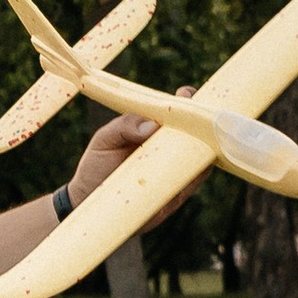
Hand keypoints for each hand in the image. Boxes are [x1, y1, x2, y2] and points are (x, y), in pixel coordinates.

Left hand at [69, 91, 208, 218]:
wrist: (87, 203)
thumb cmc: (96, 166)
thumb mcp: (105, 139)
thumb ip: (124, 126)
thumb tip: (152, 125)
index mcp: (152, 130)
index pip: (174, 113)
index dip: (185, 102)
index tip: (187, 95)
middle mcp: (167, 149)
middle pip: (193, 132)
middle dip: (204, 120)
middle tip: (203, 113)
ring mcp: (173, 171)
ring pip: (200, 155)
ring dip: (209, 145)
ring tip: (209, 134)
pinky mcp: (175, 195)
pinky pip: (194, 181)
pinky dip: (202, 171)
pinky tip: (205, 161)